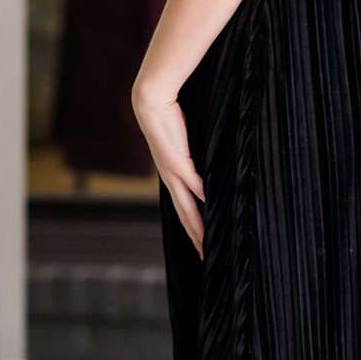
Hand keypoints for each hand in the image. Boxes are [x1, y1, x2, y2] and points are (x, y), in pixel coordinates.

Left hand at [133, 82, 205, 260]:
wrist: (151, 102)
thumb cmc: (169, 120)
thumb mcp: (186, 145)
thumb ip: (197, 162)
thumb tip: (209, 177)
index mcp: (172, 177)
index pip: (185, 209)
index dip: (194, 229)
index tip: (203, 247)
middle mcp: (170, 179)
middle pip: (184, 215)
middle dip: (196, 237)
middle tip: (206, 257)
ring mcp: (171, 171)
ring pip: (185, 205)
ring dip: (197, 224)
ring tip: (206, 242)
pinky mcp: (175, 159)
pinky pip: (190, 179)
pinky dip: (200, 193)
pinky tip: (209, 204)